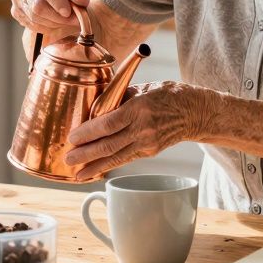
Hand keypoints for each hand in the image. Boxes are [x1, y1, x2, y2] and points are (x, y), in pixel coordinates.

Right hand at [9, 0, 88, 33]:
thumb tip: (80, 0)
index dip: (57, 1)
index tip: (68, 12)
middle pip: (38, 5)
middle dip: (58, 17)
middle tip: (74, 20)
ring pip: (34, 17)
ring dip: (54, 23)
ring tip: (65, 20)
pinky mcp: (15, 10)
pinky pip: (31, 25)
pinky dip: (46, 27)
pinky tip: (54, 22)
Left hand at [64, 81, 207, 179]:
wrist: (194, 112)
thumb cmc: (168, 95)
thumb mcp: (143, 88)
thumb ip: (120, 97)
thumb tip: (97, 106)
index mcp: (139, 109)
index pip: (109, 124)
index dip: (88, 133)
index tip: (73, 138)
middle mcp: (143, 128)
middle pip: (109, 145)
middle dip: (86, 154)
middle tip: (68, 159)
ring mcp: (148, 143)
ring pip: (116, 157)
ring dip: (94, 166)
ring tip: (77, 174)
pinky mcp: (150, 152)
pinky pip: (125, 159)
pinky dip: (109, 166)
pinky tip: (95, 171)